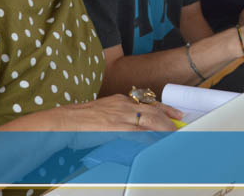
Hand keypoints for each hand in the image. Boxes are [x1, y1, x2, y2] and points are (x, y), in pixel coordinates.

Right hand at [57, 94, 181, 131]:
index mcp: (120, 100)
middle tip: (180, 126)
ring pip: (149, 120)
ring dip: (164, 129)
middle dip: (169, 120)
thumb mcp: (103, 112)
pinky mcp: (115, 127)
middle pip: (153, 111)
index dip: (166, 108)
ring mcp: (120, 115)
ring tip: (173, 136)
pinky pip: (137, 132)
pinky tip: (156, 142)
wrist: (63, 121)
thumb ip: (117, 116)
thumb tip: (129, 127)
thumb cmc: (79, 120)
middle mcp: (123, 105)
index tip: (177, 113)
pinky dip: (149, 137)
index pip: (149, 102)